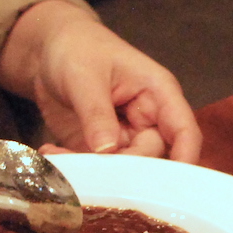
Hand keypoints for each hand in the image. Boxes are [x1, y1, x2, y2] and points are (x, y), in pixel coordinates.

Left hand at [0, 0, 201, 161]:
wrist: (48, 50)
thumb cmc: (77, 48)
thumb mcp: (84, 75)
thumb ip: (97, 112)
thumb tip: (107, 150)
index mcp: (158, 94)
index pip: (184, 131)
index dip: (185, 159)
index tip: (170, 184)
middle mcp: (148, 120)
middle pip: (152, 158)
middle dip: (123, 168)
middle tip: (89, 168)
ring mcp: (124, 137)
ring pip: (122, 168)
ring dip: (93, 170)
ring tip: (57, 155)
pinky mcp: (101, 148)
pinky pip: (96, 168)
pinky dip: (74, 166)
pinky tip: (51, 153)